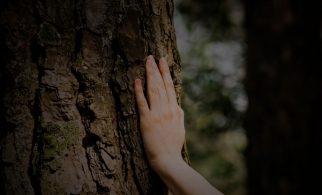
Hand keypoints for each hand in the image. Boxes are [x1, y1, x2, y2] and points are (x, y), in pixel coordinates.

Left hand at [134, 55, 184, 169]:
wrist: (169, 160)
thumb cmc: (173, 146)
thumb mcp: (181, 128)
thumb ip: (178, 114)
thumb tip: (177, 105)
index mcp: (176, 110)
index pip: (170, 87)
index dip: (165, 73)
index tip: (162, 61)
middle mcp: (167, 109)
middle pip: (161, 85)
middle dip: (156, 69)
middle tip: (152, 56)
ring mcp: (157, 114)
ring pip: (153, 90)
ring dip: (149, 75)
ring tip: (146, 62)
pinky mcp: (146, 121)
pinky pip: (142, 103)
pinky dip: (139, 91)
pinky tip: (137, 81)